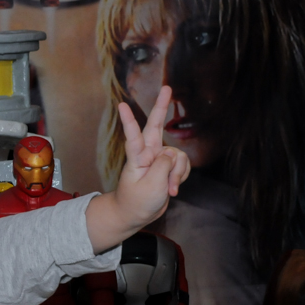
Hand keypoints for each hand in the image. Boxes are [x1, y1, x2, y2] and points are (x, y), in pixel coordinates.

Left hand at [113, 86, 190, 227]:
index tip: (121, 105)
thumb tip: (172, 152)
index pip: (133, 136)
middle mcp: (148, 154)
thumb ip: (164, 165)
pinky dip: (181, 176)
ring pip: (179, 156)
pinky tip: (172, 187)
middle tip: (167, 88)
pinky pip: (183, 165)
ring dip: (179, 173)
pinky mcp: (167, 167)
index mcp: (137, 158)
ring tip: (169, 188)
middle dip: (162, 107)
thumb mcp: (152, 185)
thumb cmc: (137, 201)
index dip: (129, 120)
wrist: (136, 215)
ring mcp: (158, 159)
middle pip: (156, 126)